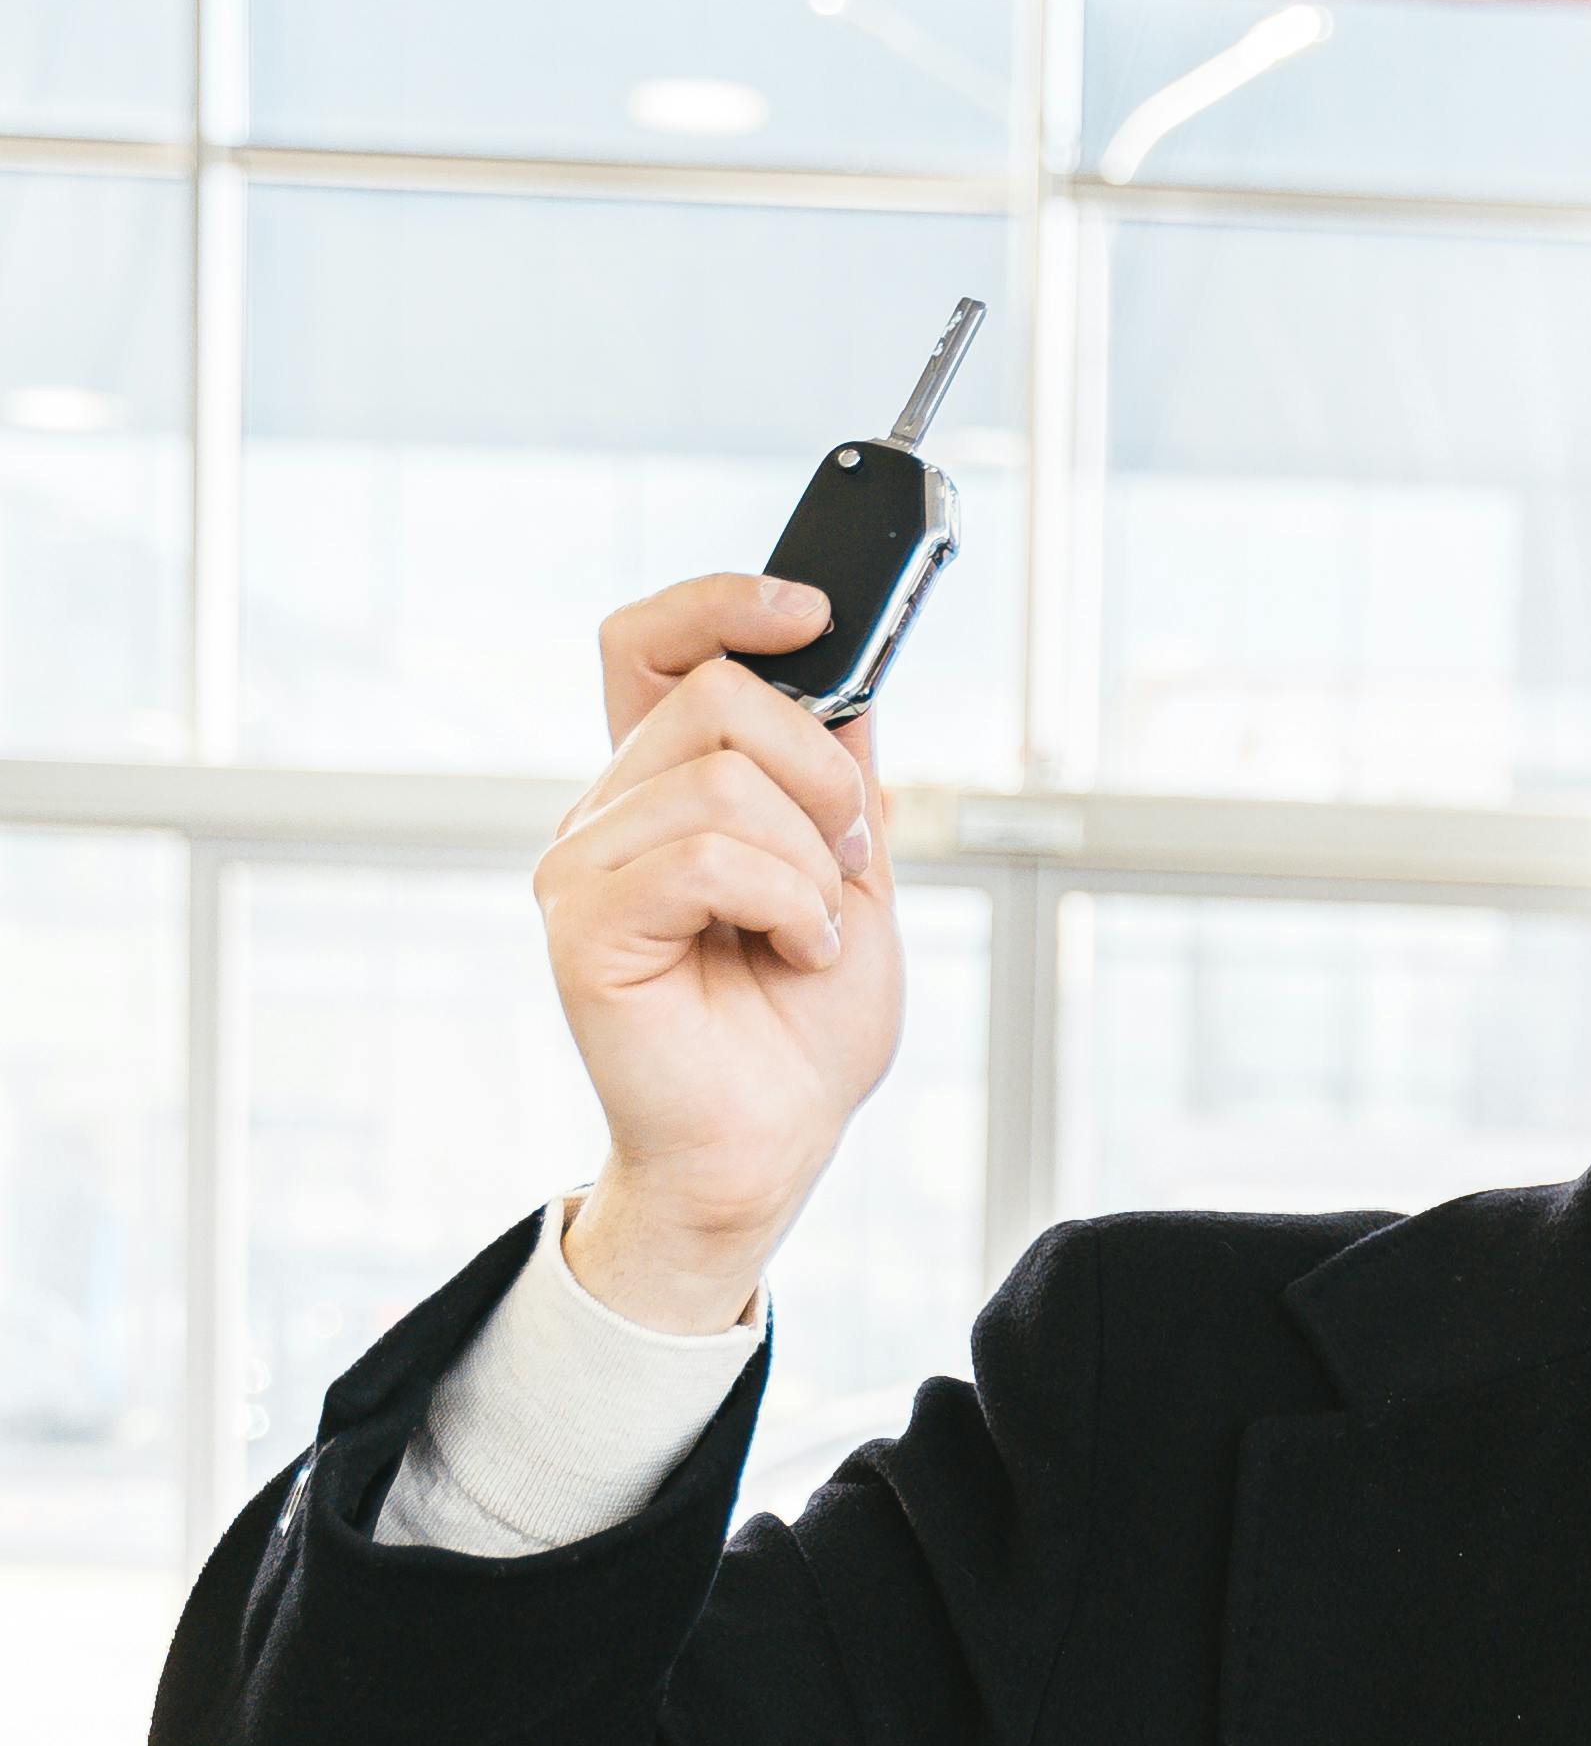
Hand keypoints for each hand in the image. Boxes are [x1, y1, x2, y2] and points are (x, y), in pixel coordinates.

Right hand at [530, 574, 906, 1331]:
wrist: (775, 1144)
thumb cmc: (801, 1030)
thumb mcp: (853, 877)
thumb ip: (839, 777)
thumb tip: (848, 679)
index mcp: (660, 788)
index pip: (647, 643)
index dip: (720, 601)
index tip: (815, 609)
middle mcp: (606, 813)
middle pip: (715, 696)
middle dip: (822, 776)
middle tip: (850, 865)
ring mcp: (581, 866)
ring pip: (719, 778)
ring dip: (809, 861)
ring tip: (815, 933)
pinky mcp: (583, 926)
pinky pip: (703, 856)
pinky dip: (785, 903)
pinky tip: (795, 953)